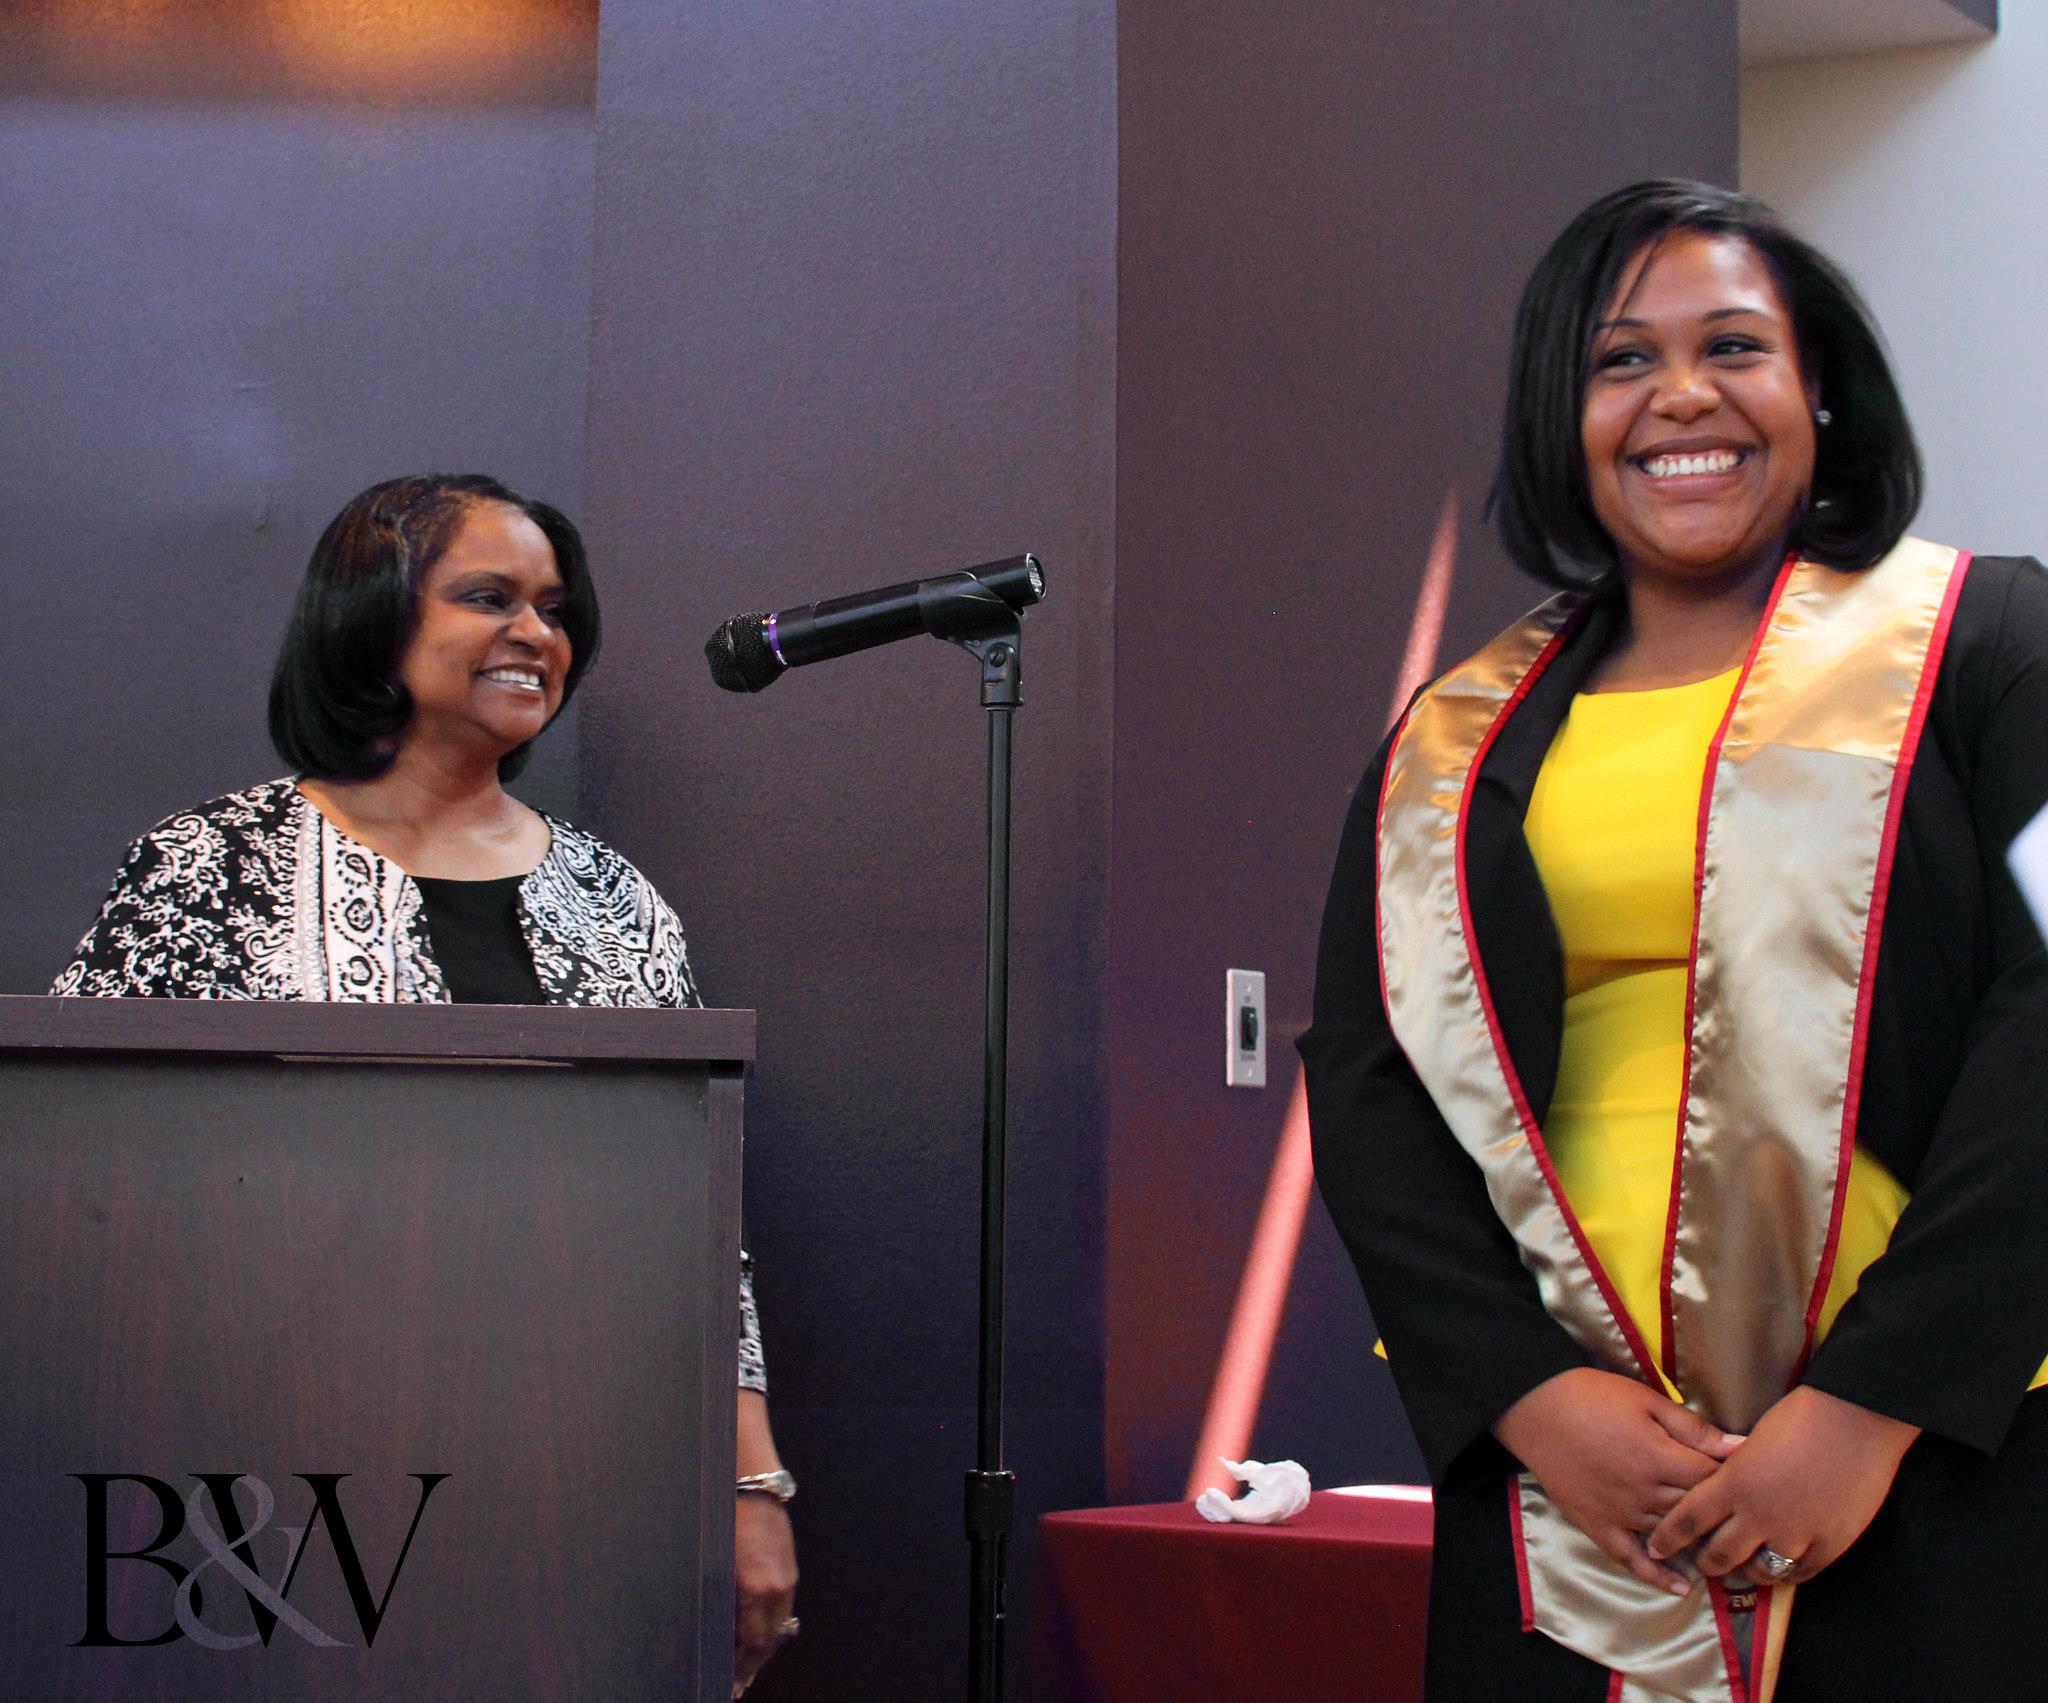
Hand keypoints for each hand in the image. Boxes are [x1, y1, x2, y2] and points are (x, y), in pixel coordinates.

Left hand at [733, 1492, 797, 1695]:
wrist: (750, 1479)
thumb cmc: (724, 1516)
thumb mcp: (715, 1565)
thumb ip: (720, 1601)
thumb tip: (719, 1631)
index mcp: (757, 1586)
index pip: (753, 1643)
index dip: (741, 1667)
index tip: (729, 1684)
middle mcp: (778, 1585)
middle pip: (770, 1640)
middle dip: (753, 1665)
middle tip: (737, 1686)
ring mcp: (787, 1574)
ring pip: (780, 1625)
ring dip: (763, 1647)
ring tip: (747, 1667)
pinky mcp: (789, 1564)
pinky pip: (783, 1606)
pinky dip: (772, 1624)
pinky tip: (760, 1630)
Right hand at [1493, 1367, 1745, 1597]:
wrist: (1536, 1408)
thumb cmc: (1592, 1396)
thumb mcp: (1646, 1400)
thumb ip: (1692, 1427)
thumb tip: (1738, 1447)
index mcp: (1658, 1458)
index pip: (1711, 1478)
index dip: (1730, 1476)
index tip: (1741, 1474)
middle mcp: (1643, 1493)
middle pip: (1695, 1510)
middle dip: (1717, 1509)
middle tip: (1735, 1510)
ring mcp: (1620, 1514)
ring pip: (1671, 1536)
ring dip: (1697, 1541)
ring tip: (1721, 1545)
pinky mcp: (1598, 1526)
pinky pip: (1631, 1559)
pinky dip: (1657, 1575)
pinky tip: (1680, 1586)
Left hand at [1647, 1385, 1917, 1587]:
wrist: (1855, 1422)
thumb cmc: (1800, 1418)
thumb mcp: (1749, 1441)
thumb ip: (1729, 1469)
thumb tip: (1716, 1481)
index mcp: (1732, 1484)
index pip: (1688, 1520)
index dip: (1668, 1538)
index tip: (1656, 1546)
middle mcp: (1758, 1516)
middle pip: (1719, 1555)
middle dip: (1706, 1562)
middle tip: (1702, 1562)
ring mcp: (1794, 1536)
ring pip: (1758, 1572)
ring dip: (1746, 1572)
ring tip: (1741, 1568)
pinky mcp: (1828, 1547)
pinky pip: (1797, 1575)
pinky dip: (1785, 1574)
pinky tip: (1780, 1567)